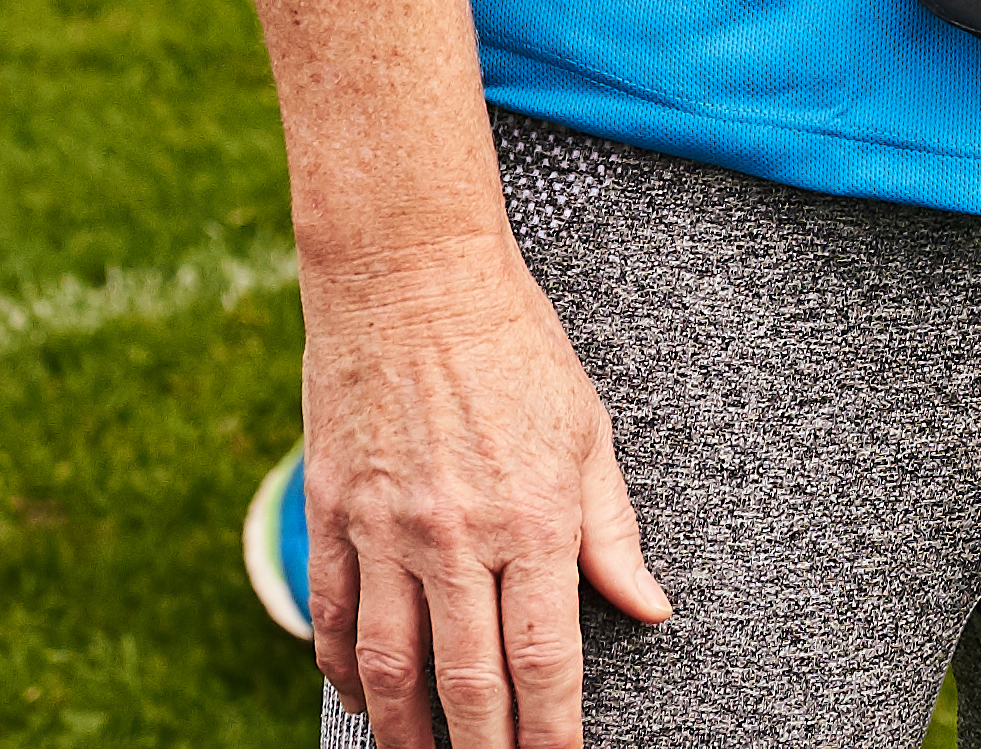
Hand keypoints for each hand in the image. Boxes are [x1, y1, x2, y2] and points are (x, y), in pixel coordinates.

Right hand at [303, 233, 669, 742]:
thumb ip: (613, 532)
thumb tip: (649, 609)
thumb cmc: (516, 346)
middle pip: (467, 680)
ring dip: (406, 732)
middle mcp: (459, 535)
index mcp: (536, 516)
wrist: (411, 277)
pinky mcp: (332, 512)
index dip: (551, 728)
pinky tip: (363, 701)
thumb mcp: (588, 431)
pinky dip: (344, 672)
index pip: (544, 657)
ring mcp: (386, 528)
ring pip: (390, 664)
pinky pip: (332, 616)